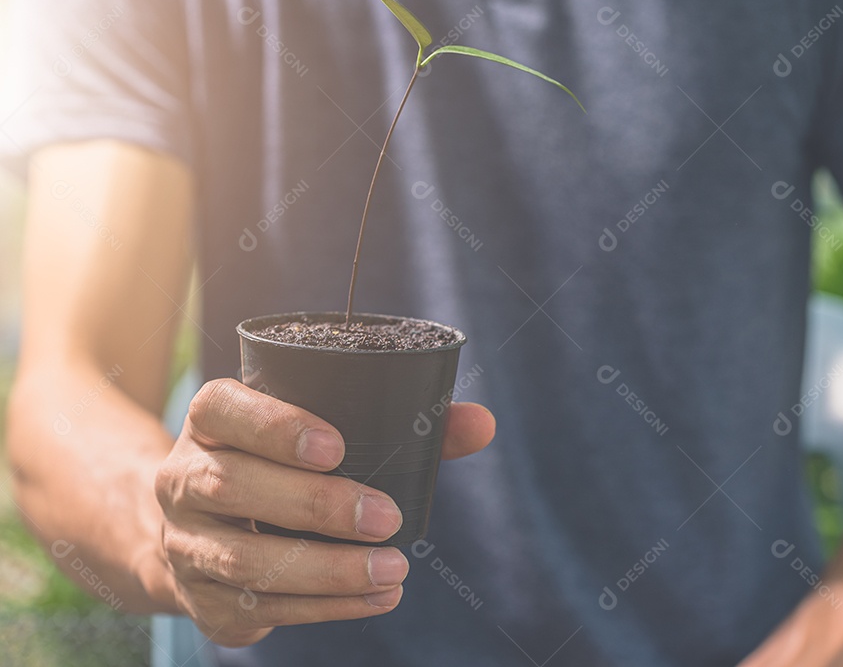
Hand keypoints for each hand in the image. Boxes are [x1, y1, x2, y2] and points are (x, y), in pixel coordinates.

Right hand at [154, 378, 494, 646]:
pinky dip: (326, 607)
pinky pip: (261, 608)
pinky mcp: (203, 599)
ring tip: (393, 570)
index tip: (336, 446)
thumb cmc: (282, 467)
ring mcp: (187, 544)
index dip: (275, 426)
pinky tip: (376, 598)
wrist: (197, 530)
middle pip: (232, 488)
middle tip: (386, 518)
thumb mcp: (321, 433)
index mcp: (210, 423)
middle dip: (315, 506)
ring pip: (244, 560)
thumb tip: (482, 424)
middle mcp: (184, 479)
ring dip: (325, 570)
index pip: (224, 410)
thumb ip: (403, 425)